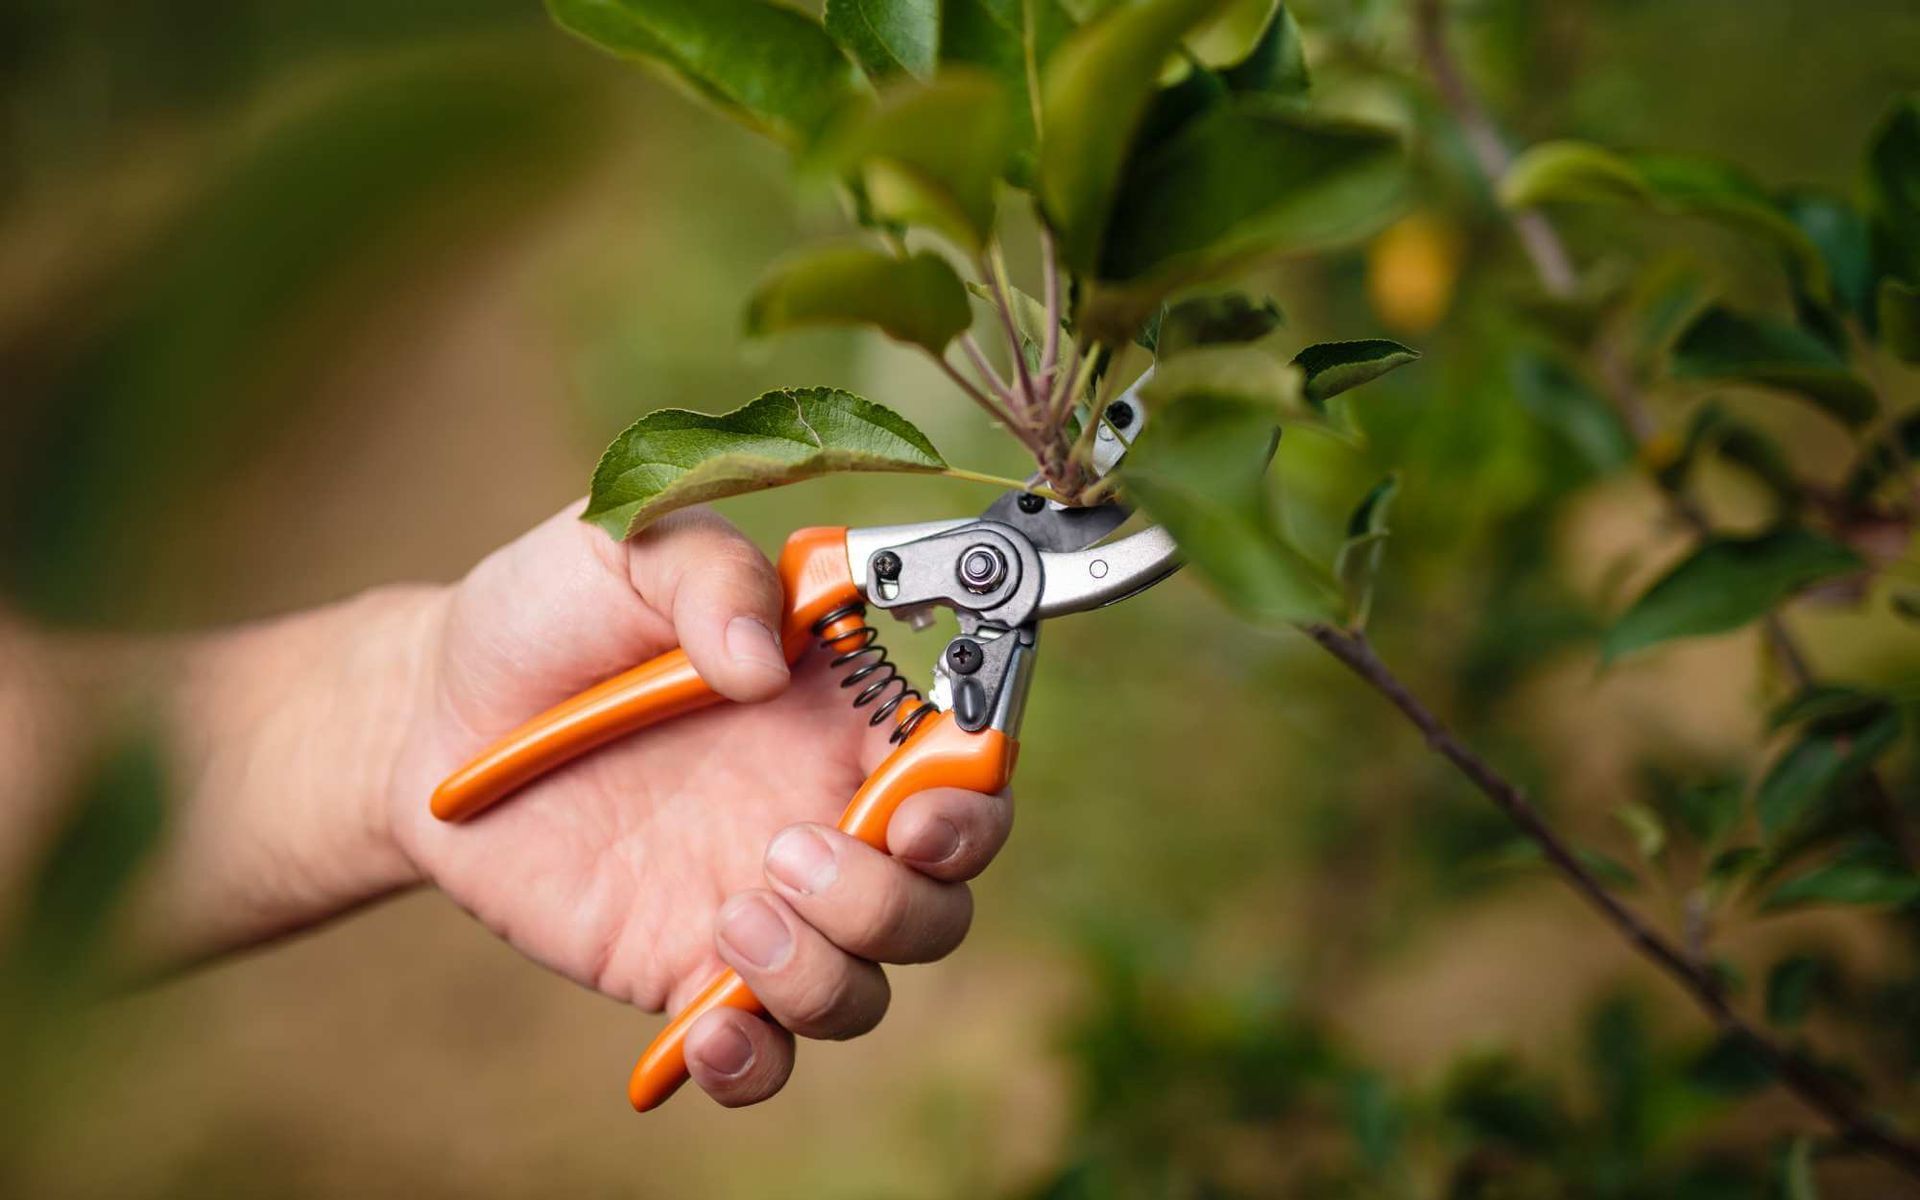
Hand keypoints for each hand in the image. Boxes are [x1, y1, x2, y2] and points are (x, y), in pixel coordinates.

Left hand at [386, 504, 1012, 1105]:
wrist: (430, 718)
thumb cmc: (544, 616)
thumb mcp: (623, 544)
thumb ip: (708, 573)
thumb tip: (763, 659)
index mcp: (841, 707)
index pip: (965, 764)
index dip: (974, 796)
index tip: (920, 805)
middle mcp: (821, 808)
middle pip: (942, 893)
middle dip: (901, 896)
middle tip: (792, 850)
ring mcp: (763, 900)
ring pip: (868, 983)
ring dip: (826, 969)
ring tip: (730, 915)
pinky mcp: (690, 974)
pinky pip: (768, 1054)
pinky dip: (758, 1064)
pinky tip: (708, 1032)